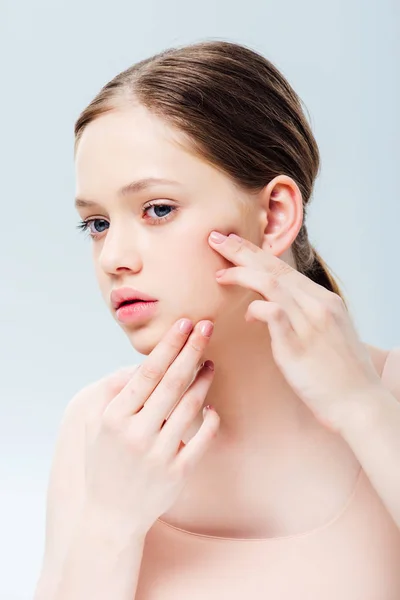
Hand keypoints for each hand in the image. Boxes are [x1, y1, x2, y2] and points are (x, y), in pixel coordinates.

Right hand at [84, 318, 219, 536]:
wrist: (108, 517)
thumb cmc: (104, 464)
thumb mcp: (97, 427)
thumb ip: (114, 394)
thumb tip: (136, 367)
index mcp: (115, 417)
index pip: (147, 372)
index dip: (169, 345)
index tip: (184, 323)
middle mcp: (136, 433)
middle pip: (171, 383)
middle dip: (191, 350)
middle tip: (207, 326)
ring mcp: (158, 454)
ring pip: (189, 407)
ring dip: (203, 381)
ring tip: (210, 361)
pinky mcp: (177, 473)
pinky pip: (201, 440)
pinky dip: (210, 420)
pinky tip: (211, 405)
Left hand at [208, 230, 383, 431]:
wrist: (360, 403)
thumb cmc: (341, 374)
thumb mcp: (328, 333)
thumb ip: (302, 316)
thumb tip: (269, 310)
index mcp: (325, 300)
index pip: (284, 268)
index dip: (255, 253)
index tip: (233, 243)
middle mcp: (318, 305)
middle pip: (274, 267)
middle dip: (241, 250)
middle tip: (216, 238)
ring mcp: (309, 323)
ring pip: (271, 283)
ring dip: (241, 274)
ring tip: (219, 274)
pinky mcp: (298, 345)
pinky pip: (273, 314)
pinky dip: (256, 309)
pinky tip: (248, 315)